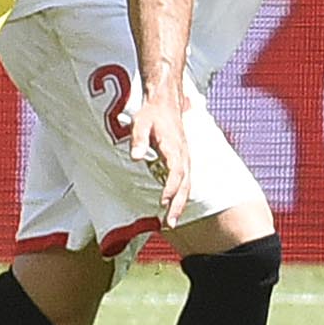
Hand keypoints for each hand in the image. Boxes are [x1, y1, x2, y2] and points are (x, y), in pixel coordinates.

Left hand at [129, 90, 192, 224]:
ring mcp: (185, 158)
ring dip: (180, 204)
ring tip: (171, 221)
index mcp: (174, 147)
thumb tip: (135, 157)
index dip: (171, 188)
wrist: (166, 101)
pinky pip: (185, 181)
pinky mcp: (183, 159)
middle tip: (170, 223)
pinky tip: (173, 206)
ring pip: (187, 185)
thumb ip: (138, 140)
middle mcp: (183, 154)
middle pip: (185, 184)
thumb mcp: (141, 123)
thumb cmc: (152, 112)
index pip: (176, 172)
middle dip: (178, 205)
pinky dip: (181, 195)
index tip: (163, 202)